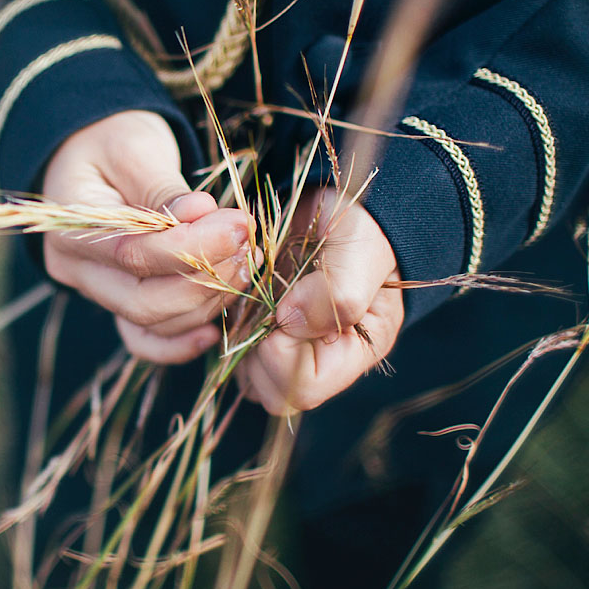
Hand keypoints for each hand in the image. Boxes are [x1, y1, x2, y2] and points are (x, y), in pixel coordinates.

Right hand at [42, 110, 254, 363]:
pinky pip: (146, 340)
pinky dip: (181, 343)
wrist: (93, 150)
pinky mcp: (119, 303)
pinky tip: (216, 330)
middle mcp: (76, 270)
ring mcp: (96, 292)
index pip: (133, 254)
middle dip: (206, 280)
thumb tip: (201, 213)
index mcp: (70, 228)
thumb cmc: (112, 140)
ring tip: (243, 261)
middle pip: (143, 302)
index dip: (192, 248)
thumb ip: (164, 189)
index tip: (238, 226)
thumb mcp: (136, 149)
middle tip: (247, 243)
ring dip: (207, 302)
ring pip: (153, 324)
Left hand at [237, 187, 402, 413]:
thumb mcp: (363, 251)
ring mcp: (284, 344)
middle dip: (252, 348)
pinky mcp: (258, 325)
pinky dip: (225, 317)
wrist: (339, 199)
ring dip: (236, 332)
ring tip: (249, 289)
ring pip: (242, 370)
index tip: (282, 309)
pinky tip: (239, 285)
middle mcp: (316, 359)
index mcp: (353, 352)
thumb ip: (339, 292)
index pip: (304, 389)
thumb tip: (291, 323)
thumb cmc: (362, 226)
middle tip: (259, 300)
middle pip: (267, 389)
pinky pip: (228, 342)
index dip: (282, 356)